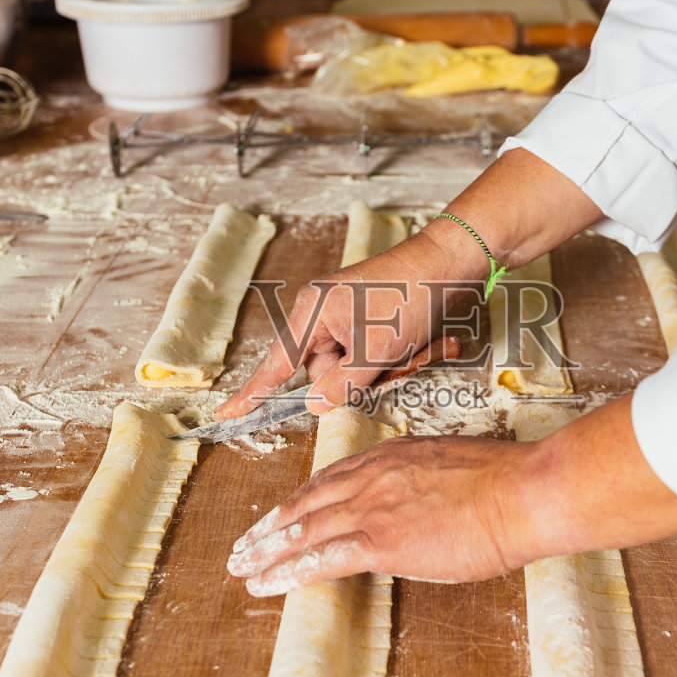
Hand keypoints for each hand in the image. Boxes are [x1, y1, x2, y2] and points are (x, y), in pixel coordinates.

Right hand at [216, 225, 487, 419]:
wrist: (451, 261)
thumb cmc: (411, 297)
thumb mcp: (376, 351)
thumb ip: (342, 384)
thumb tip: (314, 406)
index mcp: (312, 313)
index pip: (276, 364)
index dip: (252, 394)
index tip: (226, 415)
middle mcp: (323, 312)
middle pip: (325, 371)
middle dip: (361, 377)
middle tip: (394, 360)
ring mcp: (347, 314)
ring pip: (355, 367)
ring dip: (386, 367)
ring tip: (414, 344)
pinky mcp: (370, 317)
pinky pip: (373, 353)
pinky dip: (397, 356)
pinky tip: (422, 341)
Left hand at [227, 433, 536, 594]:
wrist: (525, 493)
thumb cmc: (508, 484)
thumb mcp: (454, 469)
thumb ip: (425, 484)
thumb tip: (421, 506)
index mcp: (391, 456)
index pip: (331, 479)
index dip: (300, 501)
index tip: (281, 516)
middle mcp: (372, 476)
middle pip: (305, 502)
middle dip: (269, 526)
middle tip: (244, 544)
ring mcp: (374, 507)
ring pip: (303, 530)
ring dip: (266, 552)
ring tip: (242, 568)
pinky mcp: (381, 541)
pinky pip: (321, 560)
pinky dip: (288, 573)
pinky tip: (268, 584)